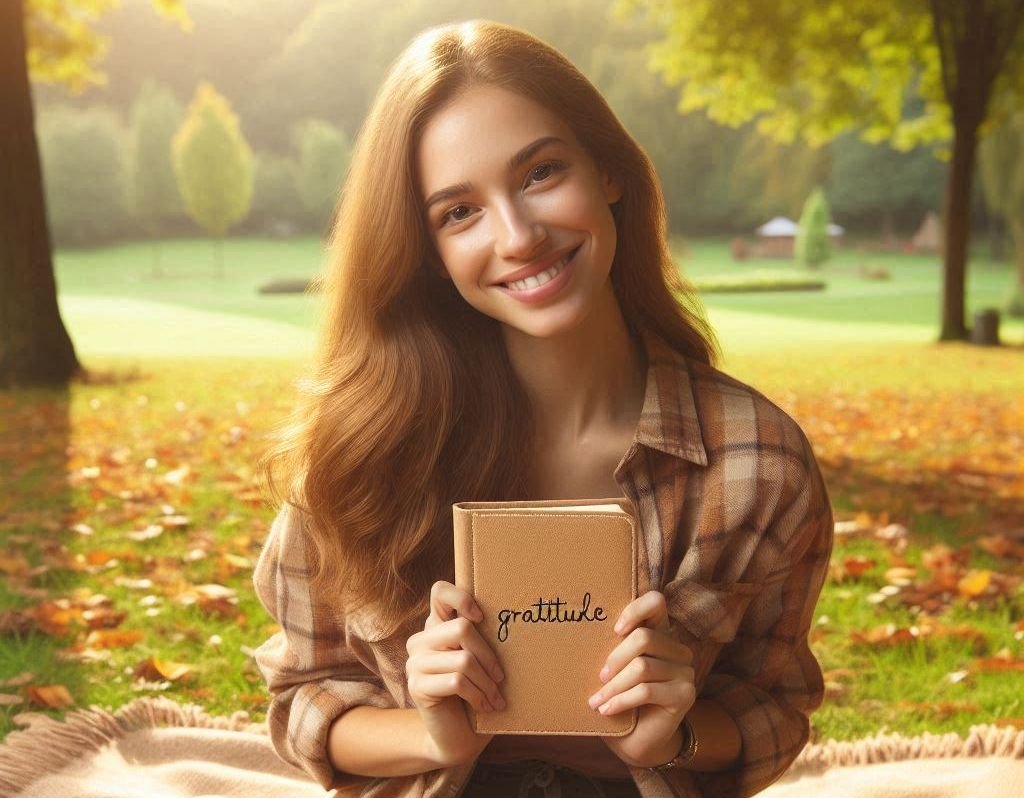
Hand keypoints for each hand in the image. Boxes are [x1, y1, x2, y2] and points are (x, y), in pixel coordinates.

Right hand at [405, 580, 504, 766]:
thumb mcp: (480, 659)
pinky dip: (477, 695)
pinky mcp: (416, 686)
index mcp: (436, 626)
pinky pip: (456, 681)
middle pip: (462, 628)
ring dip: (487, 682)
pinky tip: (484, 706)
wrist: (460, 737)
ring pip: (463, 659)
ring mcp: (415, 663)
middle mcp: (421, 640)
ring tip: (496, 698)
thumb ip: (480, 637)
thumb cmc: (476, 692)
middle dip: (489, 656)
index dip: (462, 598)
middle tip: (501, 678)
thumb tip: (511, 615)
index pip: (440, 591)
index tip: (482, 618)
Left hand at [591, 590, 695, 767]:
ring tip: (596, 701)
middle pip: (643, 638)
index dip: (634, 610)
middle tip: (599, 678)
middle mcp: (677, 649)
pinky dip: (621, 700)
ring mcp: (685, 672)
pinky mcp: (685, 695)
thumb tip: (579, 629)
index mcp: (660, 634)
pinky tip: (606, 710)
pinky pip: (646, 691)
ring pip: (642, 667)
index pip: (656, 602)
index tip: (615, 629)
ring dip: (613, 687)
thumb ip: (611, 647)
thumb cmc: (621, 697)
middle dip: (614, 659)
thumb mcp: (614, 668)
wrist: (637, 739)